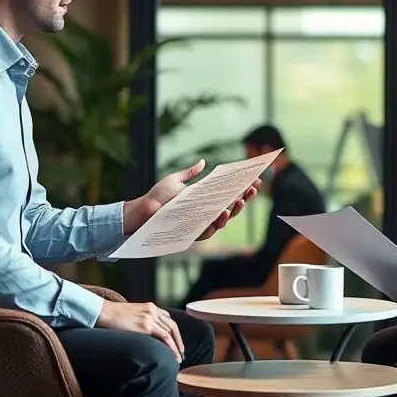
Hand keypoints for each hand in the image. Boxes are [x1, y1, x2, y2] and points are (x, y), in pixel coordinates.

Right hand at [96, 301, 184, 361]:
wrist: (104, 312)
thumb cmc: (113, 316)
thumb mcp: (132, 314)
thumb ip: (142, 320)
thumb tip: (145, 333)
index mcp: (150, 307)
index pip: (168, 319)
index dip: (174, 332)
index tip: (176, 342)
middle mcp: (153, 311)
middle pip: (172, 326)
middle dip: (179, 340)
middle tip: (181, 352)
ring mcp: (150, 317)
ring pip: (170, 332)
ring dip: (176, 347)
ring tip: (178, 358)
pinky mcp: (146, 326)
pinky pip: (164, 337)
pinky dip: (171, 347)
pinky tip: (172, 355)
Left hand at [130, 160, 260, 240]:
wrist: (142, 211)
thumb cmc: (157, 197)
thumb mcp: (175, 181)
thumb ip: (190, 173)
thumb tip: (203, 163)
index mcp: (204, 200)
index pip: (227, 194)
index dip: (242, 188)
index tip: (255, 179)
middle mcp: (205, 213)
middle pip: (230, 207)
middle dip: (244, 198)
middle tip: (253, 187)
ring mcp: (200, 224)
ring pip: (223, 220)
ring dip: (233, 210)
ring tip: (240, 199)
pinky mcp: (192, 233)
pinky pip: (209, 230)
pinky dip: (217, 222)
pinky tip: (222, 212)